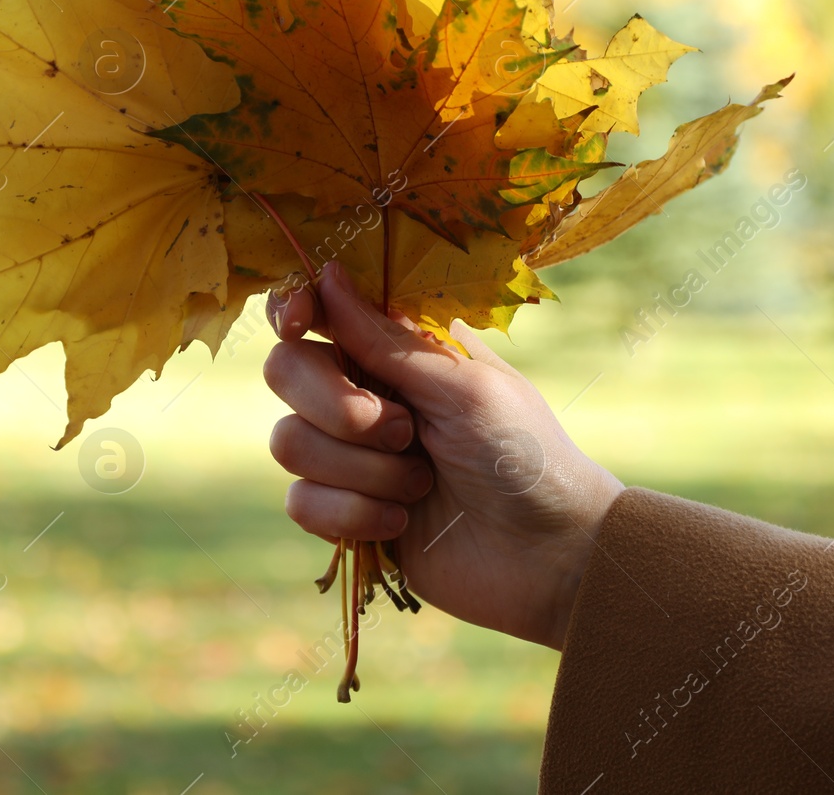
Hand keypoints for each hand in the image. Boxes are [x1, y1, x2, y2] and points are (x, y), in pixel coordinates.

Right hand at [262, 261, 624, 650]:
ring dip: (360, 469)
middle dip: (335, 405)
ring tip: (422, 483)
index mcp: (398, 349)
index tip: (301, 324)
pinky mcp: (344, 513)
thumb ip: (388, 342)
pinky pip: (300, 503)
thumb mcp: (464, 387)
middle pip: (285, 370)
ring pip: (288, 442)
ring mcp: (350, 455)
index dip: (295, 309)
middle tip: (403, 430)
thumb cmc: (525, 455)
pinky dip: (351, 514)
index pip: (318, 309)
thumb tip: (329, 274)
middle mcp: (365, 392)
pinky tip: (401, 524)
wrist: (548, 558)